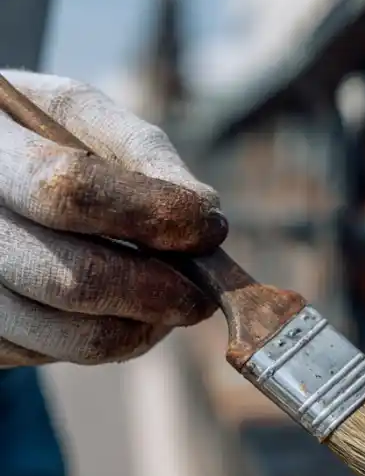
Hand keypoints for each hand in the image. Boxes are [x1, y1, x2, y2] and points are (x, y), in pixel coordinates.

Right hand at [0, 70, 227, 366]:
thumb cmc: (44, 140)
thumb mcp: (81, 119)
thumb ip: (141, 151)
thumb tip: (204, 209)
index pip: (69, 190)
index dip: (153, 214)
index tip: (210, 227)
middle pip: (76, 280)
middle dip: (159, 292)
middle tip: (204, 292)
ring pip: (73, 336)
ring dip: (145, 328)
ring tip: (175, 304)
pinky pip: (62, 355)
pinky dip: (114, 339)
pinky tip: (127, 311)